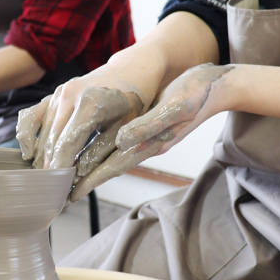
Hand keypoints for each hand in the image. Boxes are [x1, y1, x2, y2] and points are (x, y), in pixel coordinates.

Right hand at [16, 63, 159, 200]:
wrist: (133, 69)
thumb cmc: (134, 101)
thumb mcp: (125, 130)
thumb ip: (100, 155)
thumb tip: (78, 182)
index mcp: (90, 103)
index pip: (66, 146)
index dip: (60, 171)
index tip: (60, 191)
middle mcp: (69, 95)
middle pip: (51, 143)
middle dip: (51, 169)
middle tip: (54, 192)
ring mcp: (58, 93)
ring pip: (41, 134)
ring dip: (42, 158)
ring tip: (47, 179)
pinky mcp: (54, 94)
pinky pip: (31, 116)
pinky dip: (27, 136)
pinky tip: (28, 154)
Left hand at [70, 63, 233, 199]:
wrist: (219, 86)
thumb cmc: (198, 93)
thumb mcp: (174, 106)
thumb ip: (148, 124)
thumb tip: (122, 140)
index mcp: (151, 141)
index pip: (114, 165)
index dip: (91, 179)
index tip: (69, 193)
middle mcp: (147, 143)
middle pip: (110, 166)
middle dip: (86, 179)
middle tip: (60, 192)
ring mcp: (148, 136)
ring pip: (113, 156)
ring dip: (91, 167)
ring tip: (68, 177)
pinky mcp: (148, 126)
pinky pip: (120, 143)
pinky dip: (102, 150)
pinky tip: (90, 149)